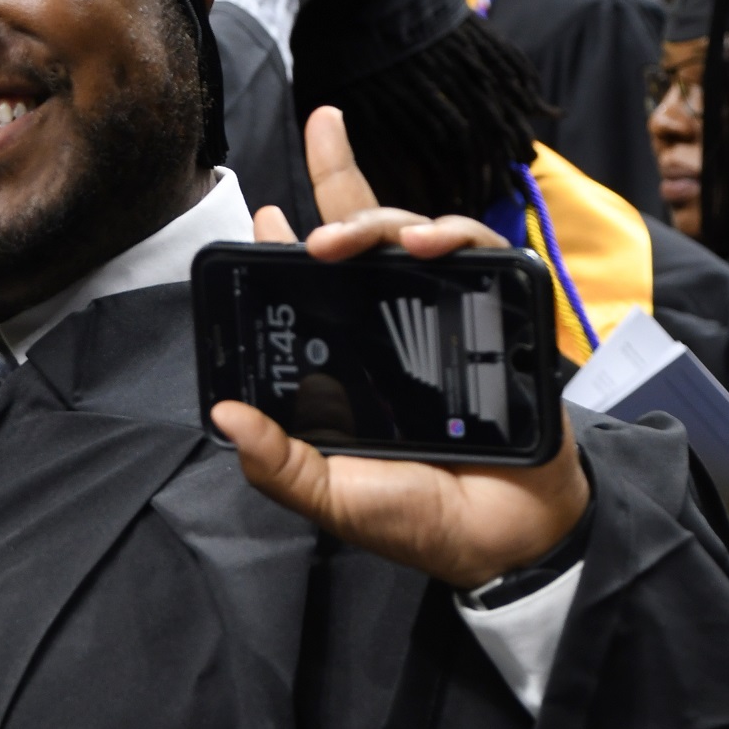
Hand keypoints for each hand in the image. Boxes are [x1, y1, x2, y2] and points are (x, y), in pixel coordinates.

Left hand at [220, 108, 590, 589]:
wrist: (506, 539)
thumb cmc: (417, 516)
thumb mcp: (329, 495)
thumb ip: (276, 462)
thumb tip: (222, 412)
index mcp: (348, 357)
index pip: (314, 281)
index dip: (286, 240)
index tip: (261, 212)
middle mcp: (393, 322)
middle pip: (362, 230)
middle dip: (332, 190)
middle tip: (305, 234)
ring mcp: (447, 311)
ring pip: (410, 231)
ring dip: (376, 222)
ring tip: (343, 243)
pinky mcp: (502, 311)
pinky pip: (480, 251)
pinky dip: (451, 234)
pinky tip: (424, 244)